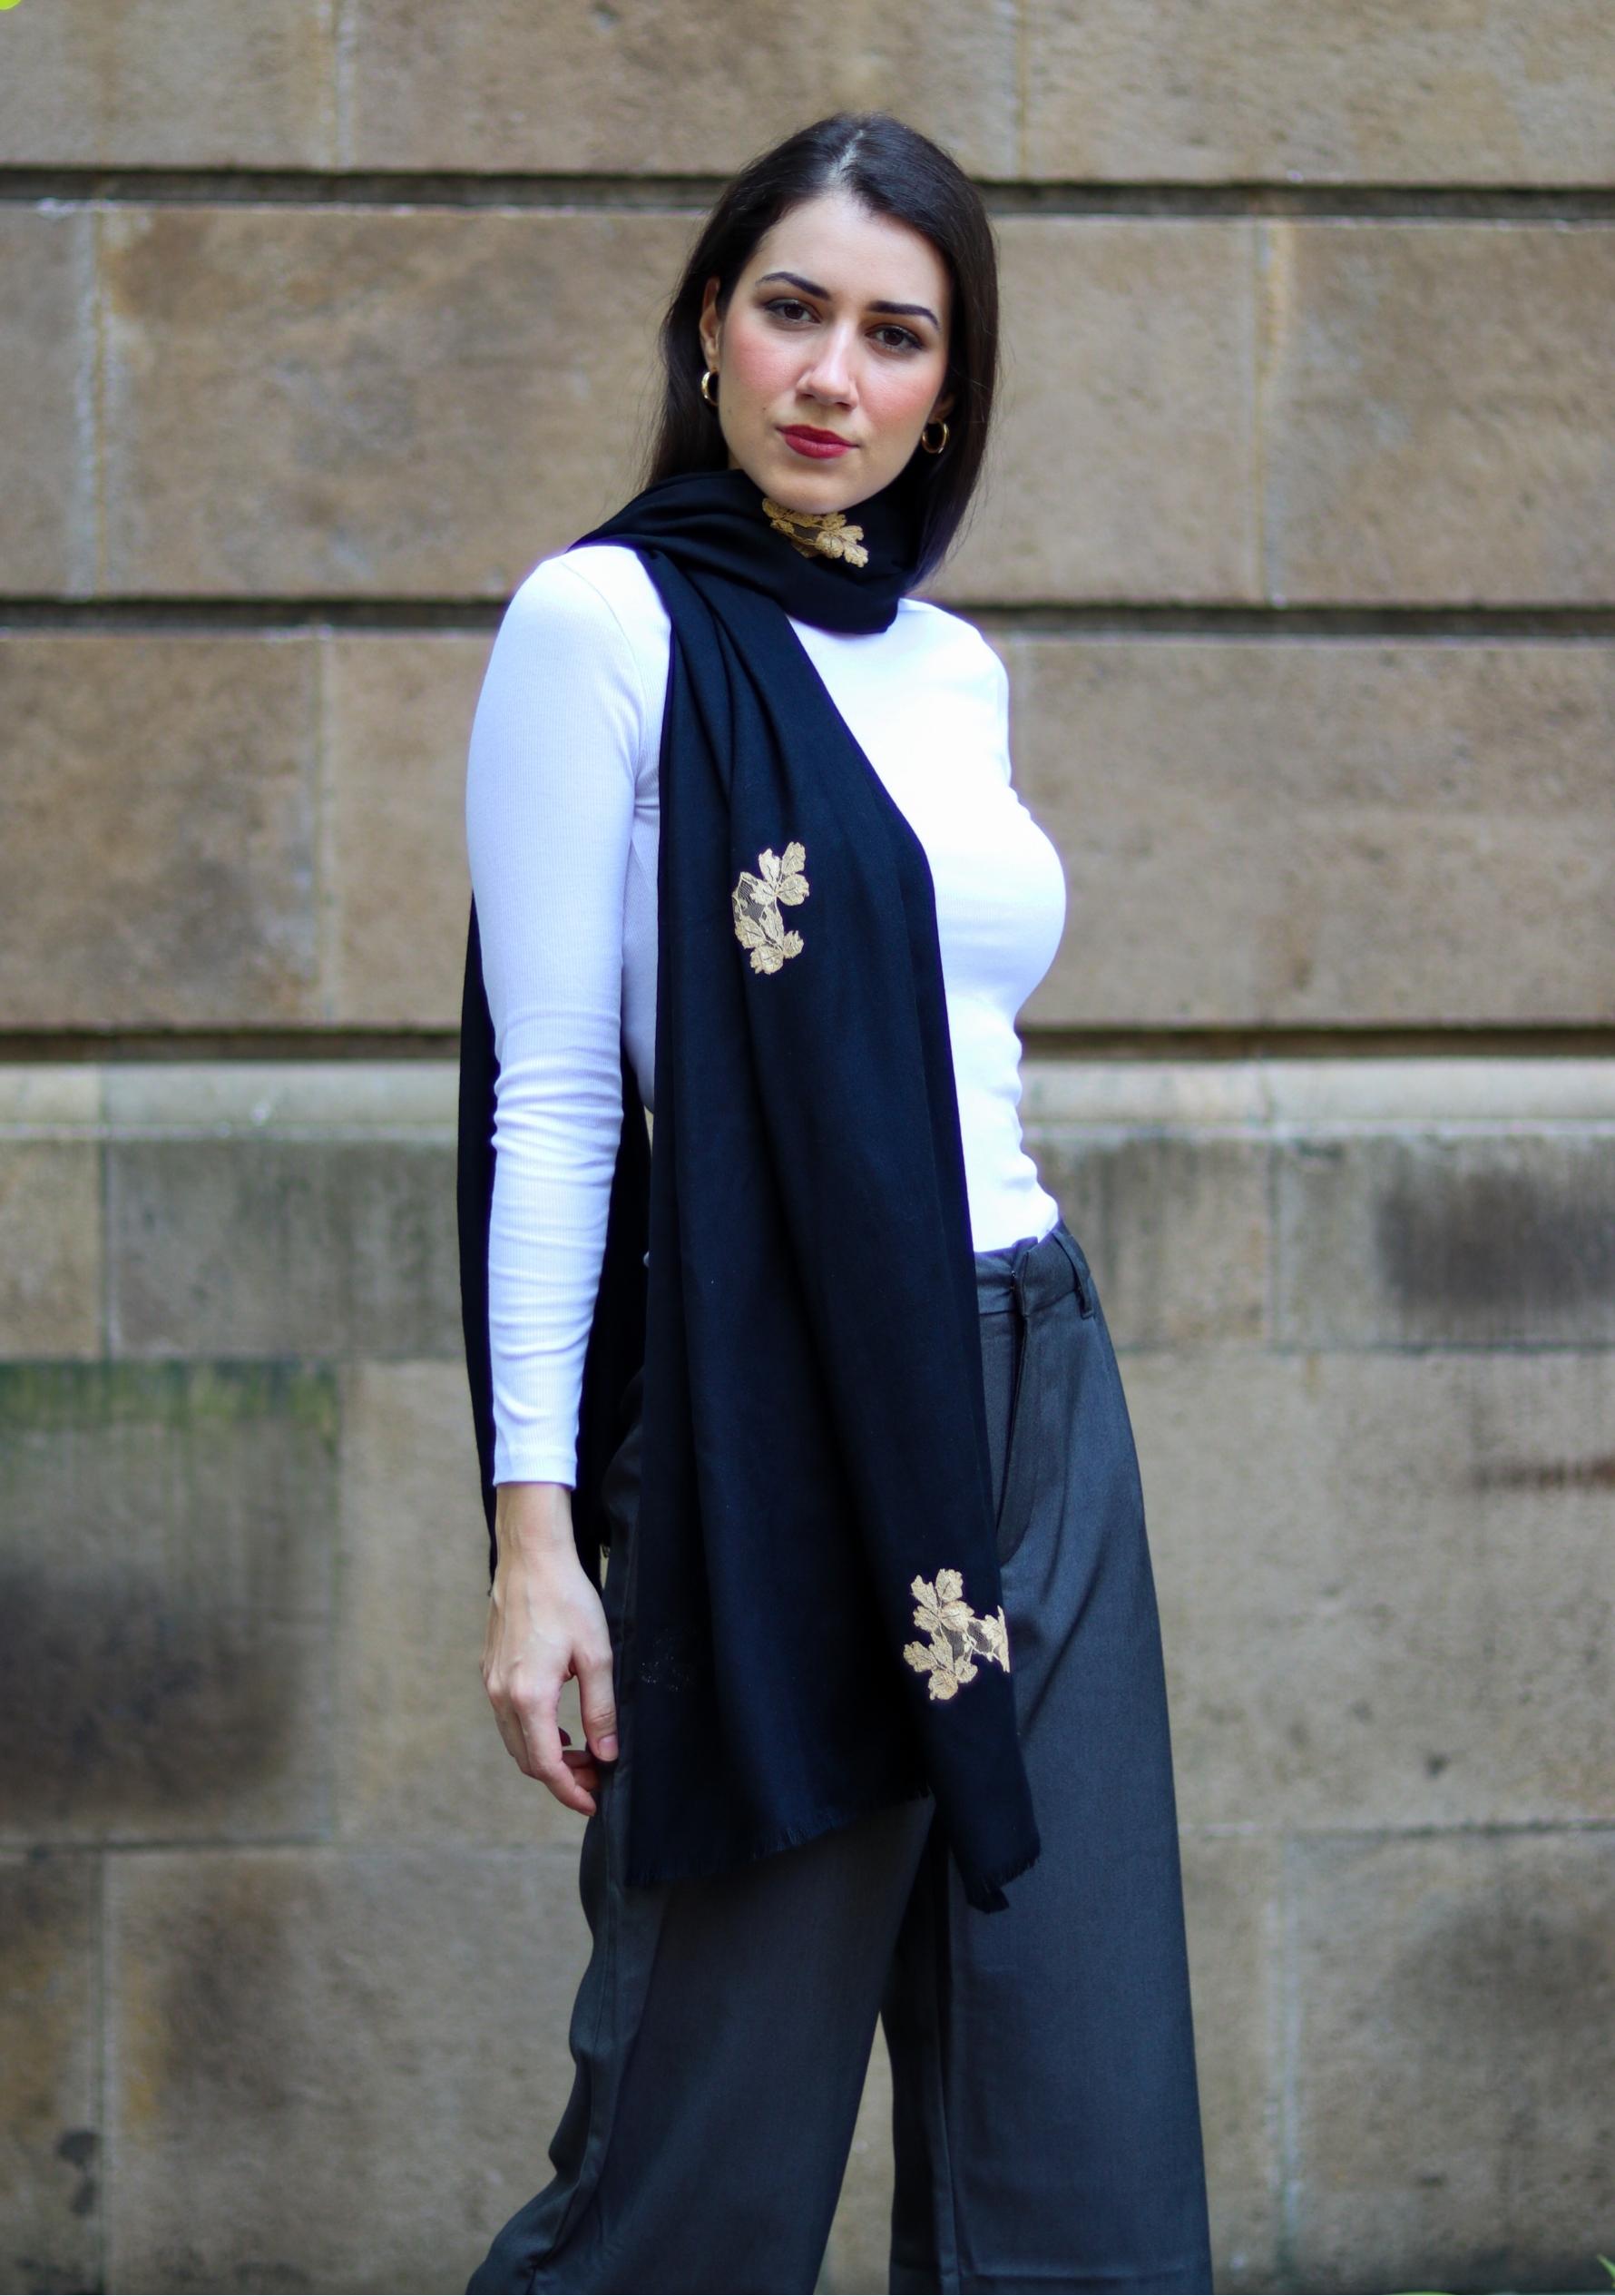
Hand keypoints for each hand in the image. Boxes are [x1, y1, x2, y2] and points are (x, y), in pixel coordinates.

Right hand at [481, 1484, 618, 1816]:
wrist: (530, 1557)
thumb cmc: (567, 1599)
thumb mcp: (597, 1655)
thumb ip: (601, 1709)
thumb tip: (607, 1753)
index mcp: (528, 1696)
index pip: (546, 1765)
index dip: (569, 1792)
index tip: (593, 1804)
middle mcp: (501, 1695)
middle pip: (527, 1759)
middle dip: (562, 1778)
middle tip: (597, 1777)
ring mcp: (491, 1682)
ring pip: (515, 1741)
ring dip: (546, 1757)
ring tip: (583, 1755)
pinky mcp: (490, 1669)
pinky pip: (507, 1718)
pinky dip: (532, 1734)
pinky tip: (559, 1729)